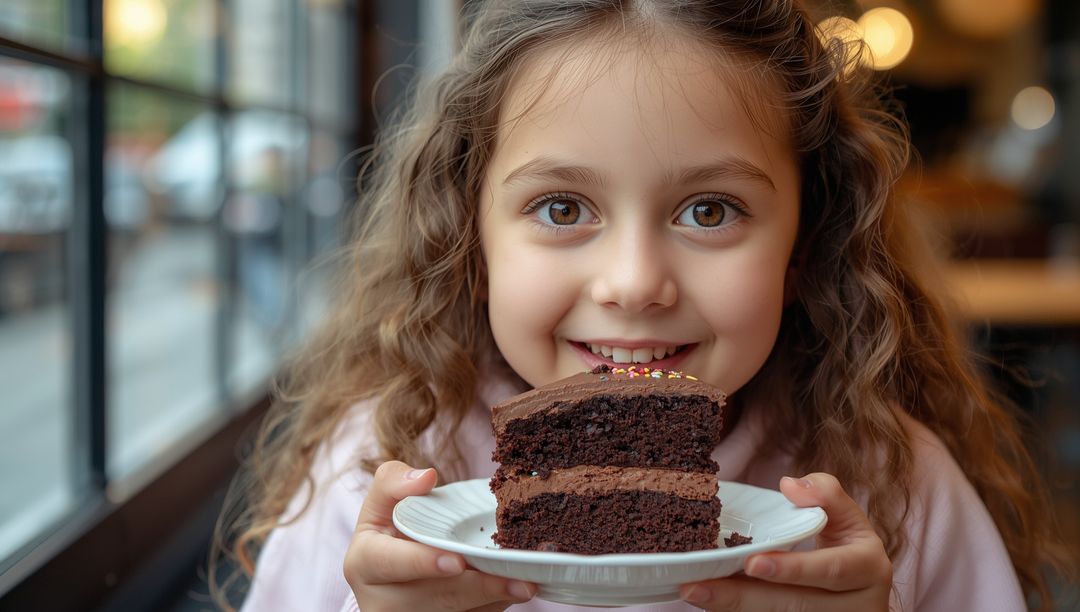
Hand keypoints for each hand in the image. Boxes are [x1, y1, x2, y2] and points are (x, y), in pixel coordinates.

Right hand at [344, 461, 536, 610]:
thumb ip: (393, 481)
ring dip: (493, 600)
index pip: (393, 563)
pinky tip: (513, 591)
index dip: (425, 563)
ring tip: (526, 584)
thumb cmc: (390, 531)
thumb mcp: (382, 503)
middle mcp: (382, 600)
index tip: (457, 561)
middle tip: (519, 580)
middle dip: (479, 589)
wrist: (390, 571)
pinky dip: (492, 606)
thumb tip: (426, 477)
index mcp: (364, 563)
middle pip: (435, 597)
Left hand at [680, 473, 891, 610]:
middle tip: (698, 586)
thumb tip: (791, 485)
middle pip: (796, 605)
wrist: (860, 587)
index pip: (830, 570)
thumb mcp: (846, 515)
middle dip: (744, 597)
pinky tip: (711, 602)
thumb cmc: (847, 545)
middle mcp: (859, 605)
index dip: (792, 568)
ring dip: (734, 608)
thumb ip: (825, 493)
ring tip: (694, 591)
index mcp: (870, 569)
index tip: (751, 562)